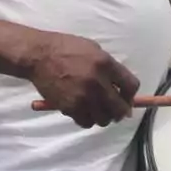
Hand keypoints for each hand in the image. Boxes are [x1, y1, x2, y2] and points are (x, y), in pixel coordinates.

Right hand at [25, 33, 140, 128]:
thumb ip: (109, 68)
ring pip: (103, 119)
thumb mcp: (93, 49)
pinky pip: (86, 122)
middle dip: (121, 112)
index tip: (127, 98)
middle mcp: (97, 82)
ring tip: (99, 111)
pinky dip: (87, 119)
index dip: (131, 95)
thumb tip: (121, 87)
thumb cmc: (66, 48)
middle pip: (119, 108)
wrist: (39, 55)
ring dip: (103, 117)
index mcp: (105, 64)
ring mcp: (83, 96)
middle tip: (117, 112)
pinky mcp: (69, 107)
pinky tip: (85, 111)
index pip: (131, 86)